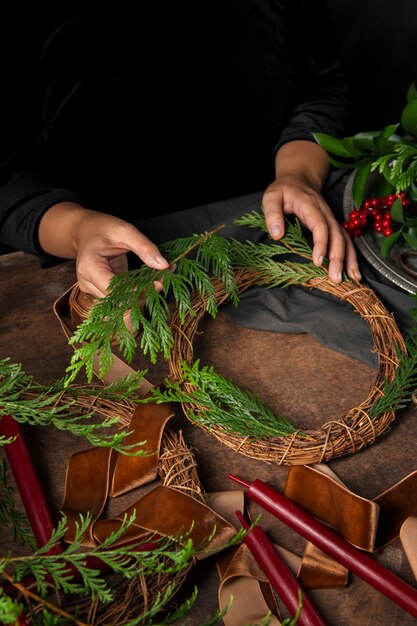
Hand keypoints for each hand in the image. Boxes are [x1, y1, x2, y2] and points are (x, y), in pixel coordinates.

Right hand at [38, 203, 169, 297]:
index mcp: (89, 266)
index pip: (114, 289)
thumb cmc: (102, 228)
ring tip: (158, 280)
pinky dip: (136, 292)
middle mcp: (87, 282)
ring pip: (121, 303)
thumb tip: (163, 265)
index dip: (137, 290)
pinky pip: (120, 298)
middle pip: (118, 300)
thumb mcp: (125, 230)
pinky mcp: (100, 292)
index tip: (158, 283)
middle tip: (163, 280)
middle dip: (143, 293)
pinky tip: (149, 283)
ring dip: (141, 295)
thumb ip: (144, 247)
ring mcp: (92, 290)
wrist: (86, 231)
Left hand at [262, 142, 360, 282]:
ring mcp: (331, 219)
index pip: (320, 225)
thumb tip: (277, 235)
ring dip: (349, 259)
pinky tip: (353, 272)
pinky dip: (351, 256)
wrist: (299, 179)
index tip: (318, 261)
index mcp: (310, 206)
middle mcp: (325, 213)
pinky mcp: (333, 225)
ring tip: (353, 279)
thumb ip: (272, 214)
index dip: (321, 243)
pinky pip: (345, 240)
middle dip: (339, 257)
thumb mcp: (271, 196)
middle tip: (335, 278)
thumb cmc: (283, 190)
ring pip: (345, 239)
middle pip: (337, 235)